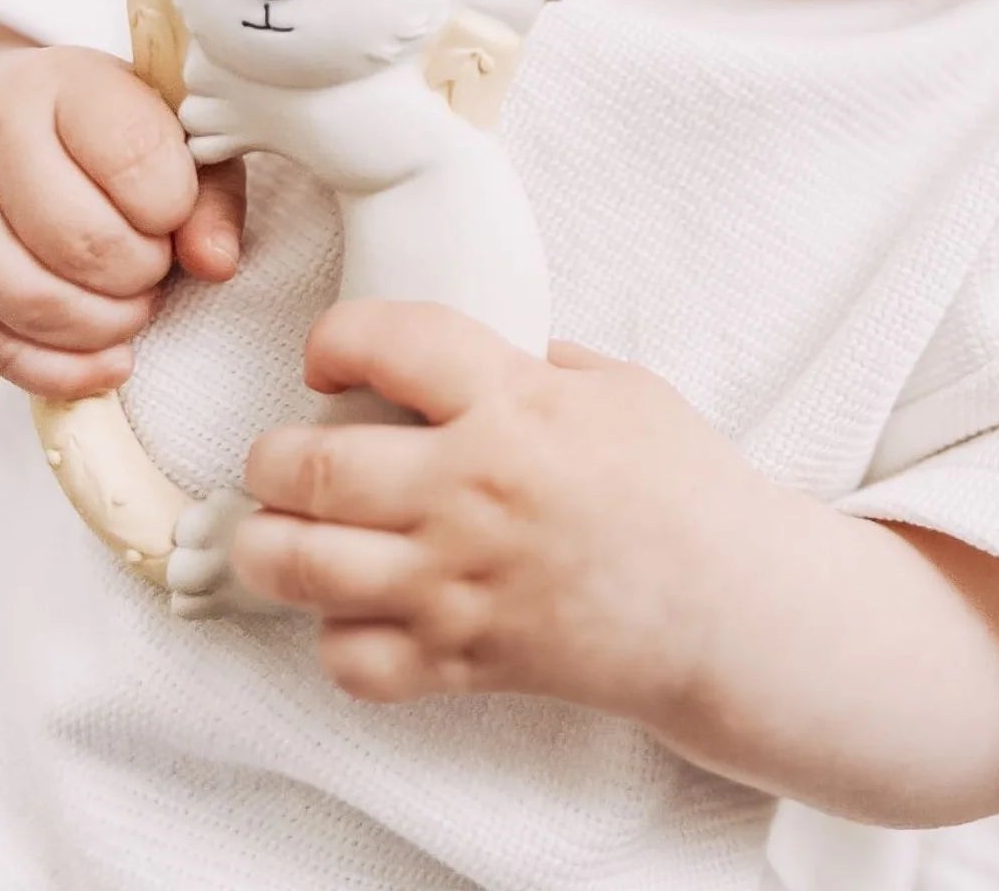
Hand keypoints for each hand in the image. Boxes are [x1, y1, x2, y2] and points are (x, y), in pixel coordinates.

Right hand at [0, 45, 245, 396]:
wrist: (19, 120)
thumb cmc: (109, 132)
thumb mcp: (176, 136)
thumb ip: (210, 195)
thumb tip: (215, 263)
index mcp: (69, 85)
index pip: (134, 159)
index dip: (173, 208)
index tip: (175, 212)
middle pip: (80, 239)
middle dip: (140, 274)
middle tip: (156, 267)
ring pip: (29, 299)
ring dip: (102, 326)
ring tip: (132, 307)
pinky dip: (59, 370)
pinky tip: (105, 360)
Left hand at [235, 300, 768, 719]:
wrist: (730, 607)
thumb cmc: (687, 488)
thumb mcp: (621, 387)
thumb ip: (539, 365)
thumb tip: (481, 359)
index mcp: (512, 403)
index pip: (383, 341)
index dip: (334, 338)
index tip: (330, 358)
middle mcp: (469, 489)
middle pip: (308, 464)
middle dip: (270, 456)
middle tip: (280, 455)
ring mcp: (458, 581)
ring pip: (302, 565)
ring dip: (269, 544)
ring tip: (279, 530)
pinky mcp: (463, 659)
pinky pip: (350, 658)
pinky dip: (334, 637)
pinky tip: (352, 611)